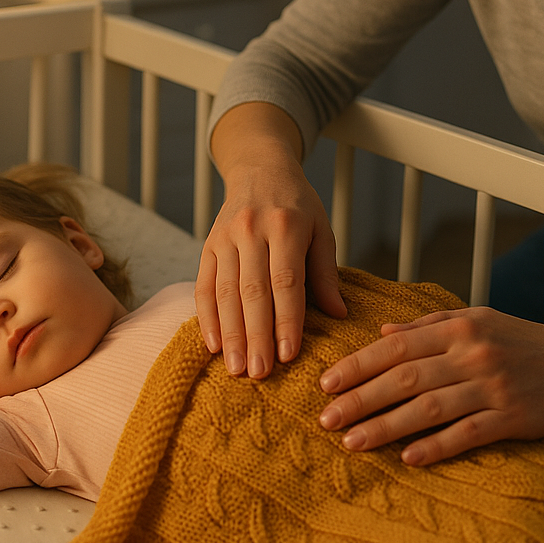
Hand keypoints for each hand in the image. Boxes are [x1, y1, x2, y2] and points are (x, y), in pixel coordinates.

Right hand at [196, 104, 344, 379]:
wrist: (259, 168)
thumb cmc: (297, 204)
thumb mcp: (321, 228)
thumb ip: (325, 272)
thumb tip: (339, 315)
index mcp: (286, 225)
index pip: (286, 280)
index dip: (286, 319)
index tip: (288, 354)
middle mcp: (252, 230)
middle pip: (253, 291)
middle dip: (256, 335)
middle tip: (259, 374)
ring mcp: (226, 236)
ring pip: (226, 292)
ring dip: (230, 334)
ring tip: (236, 368)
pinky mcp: (208, 244)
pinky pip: (204, 285)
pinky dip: (207, 317)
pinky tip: (213, 345)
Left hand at [317, 307, 543, 464]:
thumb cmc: (522, 340)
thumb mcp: (475, 318)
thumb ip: (428, 324)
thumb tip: (383, 330)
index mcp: (458, 326)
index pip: (397, 345)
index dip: (359, 364)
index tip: (328, 382)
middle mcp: (471, 353)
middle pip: (405, 377)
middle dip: (361, 398)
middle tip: (326, 418)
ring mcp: (492, 386)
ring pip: (428, 407)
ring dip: (386, 425)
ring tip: (352, 441)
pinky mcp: (512, 417)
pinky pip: (467, 433)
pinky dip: (436, 445)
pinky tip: (408, 457)